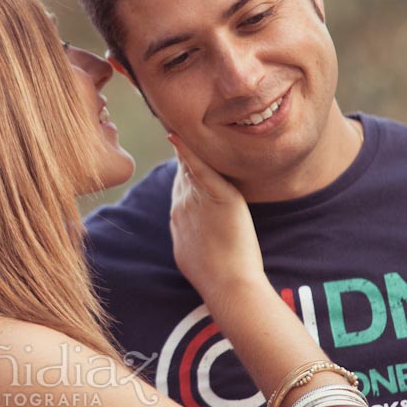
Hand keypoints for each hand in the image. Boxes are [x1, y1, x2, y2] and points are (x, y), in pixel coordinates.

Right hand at [167, 133, 265, 301]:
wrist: (227, 286)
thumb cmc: (216, 277)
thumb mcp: (193, 253)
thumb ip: (191, 234)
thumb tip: (190, 231)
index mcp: (178, 216)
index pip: (179, 182)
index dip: (182, 164)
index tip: (184, 147)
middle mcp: (181, 204)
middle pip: (181, 168)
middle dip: (182, 148)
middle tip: (180, 123)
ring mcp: (195, 199)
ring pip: (188, 163)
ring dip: (186, 144)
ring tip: (182, 120)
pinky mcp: (217, 196)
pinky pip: (200, 167)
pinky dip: (190, 150)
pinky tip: (181, 133)